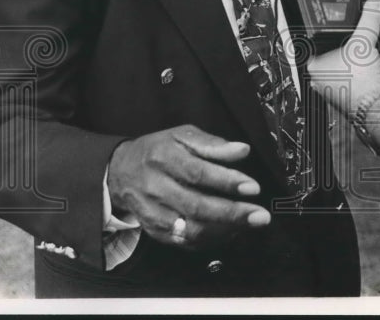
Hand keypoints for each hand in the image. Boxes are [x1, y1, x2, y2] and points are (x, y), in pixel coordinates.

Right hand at [107, 125, 269, 249]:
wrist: (120, 172)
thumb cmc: (158, 150)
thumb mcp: (182, 136)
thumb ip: (213, 144)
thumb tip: (241, 150)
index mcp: (164, 158)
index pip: (198, 173)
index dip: (227, 181)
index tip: (253, 187)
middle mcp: (156, 187)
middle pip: (196, 206)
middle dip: (232, 213)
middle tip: (260, 216)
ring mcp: (153, 213)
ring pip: (190, 229)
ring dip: (224, 230)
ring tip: (248, 224)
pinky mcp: (155, 231)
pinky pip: (185, 242)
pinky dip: (210, 240)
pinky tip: (230, 232)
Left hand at [308, 0, 379, 115]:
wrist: (376, 107)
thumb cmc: (362, 81)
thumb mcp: (364, 41)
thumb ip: (369, 19)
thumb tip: (373, 3)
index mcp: (314, 66)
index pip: (309, 44)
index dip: (317, 32)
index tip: (324, 23)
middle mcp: (319, 80)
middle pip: (323, 54)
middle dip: (335, 44)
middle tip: (344, 34)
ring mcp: (331, 90)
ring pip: (335, 67)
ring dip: (345, 57)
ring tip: (356, 49)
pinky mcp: (346, 96)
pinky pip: (346, 77)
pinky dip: (353, 69)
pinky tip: (364, 65)